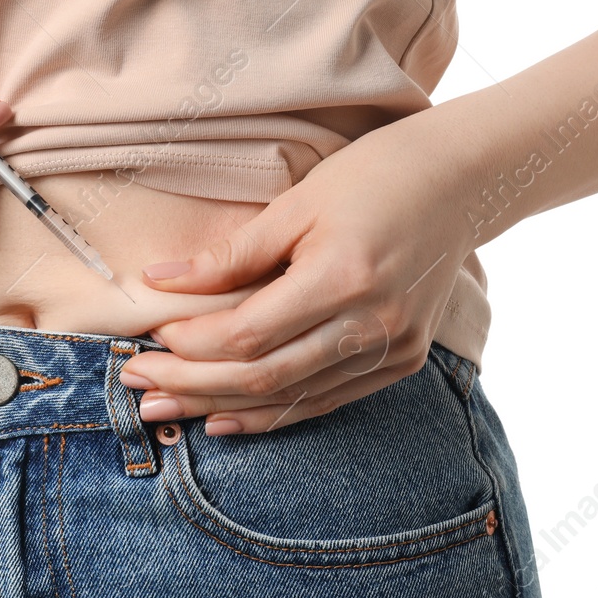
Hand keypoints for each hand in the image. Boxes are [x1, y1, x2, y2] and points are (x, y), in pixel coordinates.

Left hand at [117, 114, 477, 434]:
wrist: (459, 183)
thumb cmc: (371, 178)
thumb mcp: (297, 203)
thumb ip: (230, 253)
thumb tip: (158, 281)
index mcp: (343, 277)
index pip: (250, 333)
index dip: (193, 343)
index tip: (149, 337)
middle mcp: (373, 323)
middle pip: (264, 376)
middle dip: (192, 385)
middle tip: (137, 384)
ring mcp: (393, 348)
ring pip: (291, 397)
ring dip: (222, 407)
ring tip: (164, 408)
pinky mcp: (403, 360)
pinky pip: (326, 400)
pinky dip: (274, 413)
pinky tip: (226, 418)